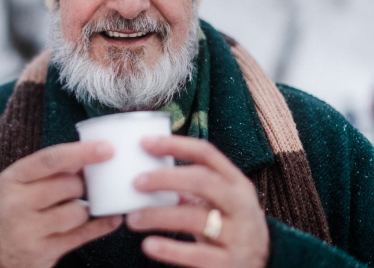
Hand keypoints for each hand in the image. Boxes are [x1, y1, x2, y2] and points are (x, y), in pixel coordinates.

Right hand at [0, 141, 122, 267]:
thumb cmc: (17, 209)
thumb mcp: (22, 184)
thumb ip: (51, 169)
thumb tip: (89, 157)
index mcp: (12, 178)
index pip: (50, 159)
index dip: (81, 152)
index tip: (107, 149)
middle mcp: (16, 203)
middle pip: (67, 185)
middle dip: (82, 185)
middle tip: (80, 189)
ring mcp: (28, 230)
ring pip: (77, 212)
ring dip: (85, 209)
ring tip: (79, 209)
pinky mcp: (43, 251)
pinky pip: (82, 235)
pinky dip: (101, 225)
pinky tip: (111, 219)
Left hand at [126, 135, 268, 267]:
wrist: (266, 261)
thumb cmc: (230, 222)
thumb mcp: (220, 199)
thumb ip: (191, 185)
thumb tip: (145, 172)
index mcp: (236, 181)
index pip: (206, 153)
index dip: (175, 144)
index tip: (144, 142)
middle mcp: (240, 205)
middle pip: (203, 181)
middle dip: (166, 178)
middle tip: (136, 182)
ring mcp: (238, 235)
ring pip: (196, 219)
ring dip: (159, 216)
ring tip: (132, 218)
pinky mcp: (230, 264)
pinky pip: (197, 255)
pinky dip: (170, 250)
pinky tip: (149, 245)